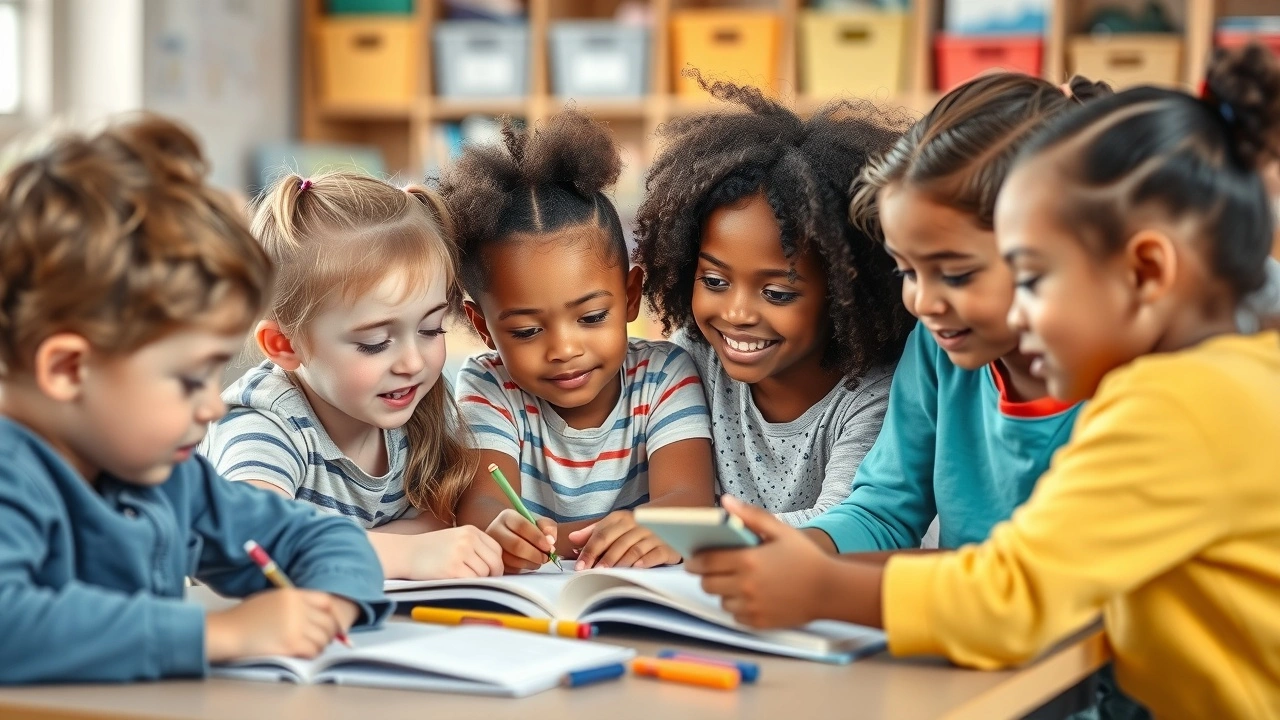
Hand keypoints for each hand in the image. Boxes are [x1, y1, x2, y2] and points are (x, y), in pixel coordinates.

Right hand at [205, 588, 351, 661]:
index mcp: (293, 594)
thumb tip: (319, 617)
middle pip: (328, 621)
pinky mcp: (291, 643)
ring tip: (308, 648)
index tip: (334, 624)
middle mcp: (297, 608)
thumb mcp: (272, 600)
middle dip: (329, 633)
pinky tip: (302, 654)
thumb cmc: (245, 619)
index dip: (333, 614)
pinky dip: (311, 654)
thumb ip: (295, 604)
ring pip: (323, 638)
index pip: (326, 602)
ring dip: (319, 645)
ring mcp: (295, 625)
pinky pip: (313, 650)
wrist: (227, 632)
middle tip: (322, 640)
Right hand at [401, 526, 503, 579]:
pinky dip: (467, 585)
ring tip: (460, 578)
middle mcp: (468, 539)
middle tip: (483, 582)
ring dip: (476, 580)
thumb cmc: (430, 550)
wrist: (404, 553)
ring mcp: (460, 553)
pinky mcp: (452, 569)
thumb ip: (475, 547)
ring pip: (484, 574)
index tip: (490, 572)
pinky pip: (472, 581)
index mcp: (471, 531)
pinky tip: (455, 581)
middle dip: (492, 575)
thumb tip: (496, 568)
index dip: (496, 564)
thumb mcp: (455, 539)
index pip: (496, 549)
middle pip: (494, 562)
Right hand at [485, 509, 556, 573]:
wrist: (513, 537)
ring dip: (530, 563)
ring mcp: (492, 547)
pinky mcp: (493, 561)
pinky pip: (508, 568)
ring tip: (539, 562)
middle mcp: (495, 530)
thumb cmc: (528, 530)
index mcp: (507, 517)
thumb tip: (550, 540)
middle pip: (515, 544)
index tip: (548, 547)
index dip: (537, 538)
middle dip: (535, 554)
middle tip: (546, 558)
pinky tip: (529, 564)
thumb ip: (548, 527)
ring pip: (511, 559)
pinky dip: (522, 569)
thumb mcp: (539, 523)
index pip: (522, 526)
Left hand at [568, 510, 679, 570]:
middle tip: (594, 572)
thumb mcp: (613, 525)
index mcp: (621, 519)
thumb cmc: (633, 527)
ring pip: (634, 549)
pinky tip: (636, 567)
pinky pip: (655, 554)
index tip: (581, 566)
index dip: (590, 551)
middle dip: (604, 558)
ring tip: (610, 573)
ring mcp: (653, 535)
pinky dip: (645, 561)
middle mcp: (637, 525)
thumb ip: (592, 532)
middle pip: (617, 543)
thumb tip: (572, 538)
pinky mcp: (666, 546)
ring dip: (621, 562)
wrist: (667, 518)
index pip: (602, 535)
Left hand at [685, 496, 835, 628]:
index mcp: (748, 561)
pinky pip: (735, 616)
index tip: (692, 558)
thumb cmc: (806, 557)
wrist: (831, 591)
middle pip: (707, 584)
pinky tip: (750, 596)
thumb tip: (725, 502)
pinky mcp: (758, 623)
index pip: (706, 561)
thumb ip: (750, 516)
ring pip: (720, 601)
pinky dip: (738, 607)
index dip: (694, 560)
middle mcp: (746, 586)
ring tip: (734, 581)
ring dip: (723, 591)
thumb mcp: (781, 531)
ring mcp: (752, 607)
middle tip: (711, 570)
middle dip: (705, 576)